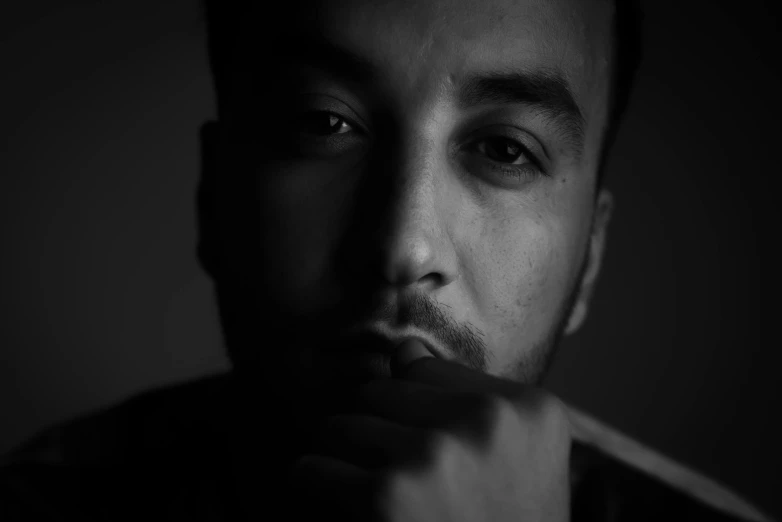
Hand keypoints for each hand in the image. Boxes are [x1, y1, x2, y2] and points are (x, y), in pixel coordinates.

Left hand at [288, 339, 571, 520]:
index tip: (425, 441)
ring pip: (345, 423)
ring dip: (344, 455)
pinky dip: (313, 485)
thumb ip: (466, 397)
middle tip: (397, 470)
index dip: (415, 410)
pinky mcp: (387, 496)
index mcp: (527, 406)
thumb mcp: (518, 456)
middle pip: (382, 389)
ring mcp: (435, 455)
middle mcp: (486, 422)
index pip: (426, 368)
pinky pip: (313, 470)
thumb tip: (403, 350)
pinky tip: (336, 500)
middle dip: (377, 428)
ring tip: (370, 485)